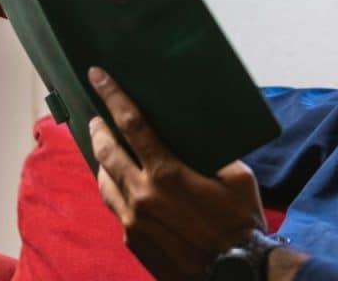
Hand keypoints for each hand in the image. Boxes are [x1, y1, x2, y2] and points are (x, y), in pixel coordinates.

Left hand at [87, 67, 267, 279]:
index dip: (113, 96)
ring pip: (104, 181)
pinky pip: (115, 208)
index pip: (132, 124)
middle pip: (108, 151)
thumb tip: (199, 136)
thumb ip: (214, 154)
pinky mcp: (132, 240)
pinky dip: (115, 190)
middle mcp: (142, 194)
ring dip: (101, 161)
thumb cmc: (240, 222)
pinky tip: (123, 185)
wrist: (233, 274)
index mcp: (168, 173)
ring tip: (105, 149)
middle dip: (99, 128)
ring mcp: (132, 220)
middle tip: (97, 116)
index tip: (97, 75)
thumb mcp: (238, 177)